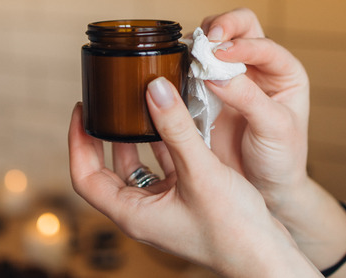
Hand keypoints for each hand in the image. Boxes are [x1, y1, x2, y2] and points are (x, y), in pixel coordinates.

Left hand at [69, 77, 319, 277]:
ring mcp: (164, 209)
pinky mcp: (185, 204)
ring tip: (138, 107)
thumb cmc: (233, 230)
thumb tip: (154, 89)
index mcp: (133, 213)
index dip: (78, 142)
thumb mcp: (200, 171)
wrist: (267, 257)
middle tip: (106, 106)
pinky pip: (165, 170)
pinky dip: (164, 147)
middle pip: (108, 171)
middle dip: (104, 137)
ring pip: (138, 169)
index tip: (82, 111)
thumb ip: (176, 128)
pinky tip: (174, 123)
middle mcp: (144, 213)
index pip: (85, 176)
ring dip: (136, 139)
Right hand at [199, 10, 345, 275]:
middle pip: (240, 27)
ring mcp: (231, 77)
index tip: (220, 53)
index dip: (241, 44)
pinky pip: (194, 68)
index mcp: (283, 71)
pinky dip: (184, 64)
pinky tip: (176, 71)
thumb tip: (217, 75)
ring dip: (201, 43)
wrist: (265, 189)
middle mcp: (258, 67)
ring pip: (214, 42)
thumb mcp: (274, 129)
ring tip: (189, 55)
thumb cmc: (281, 159)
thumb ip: (249, 99)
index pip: (262, 43)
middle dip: (222, 27)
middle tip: (206, 40)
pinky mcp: (207, 91)